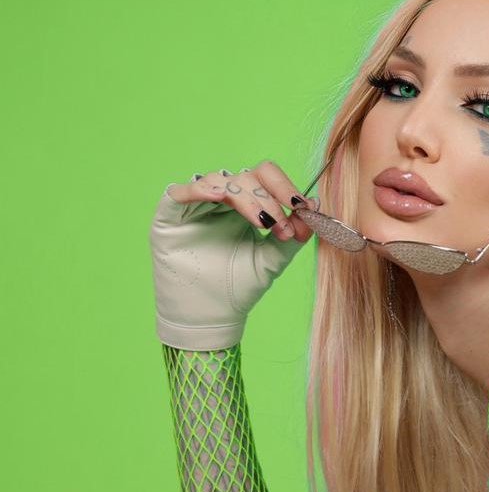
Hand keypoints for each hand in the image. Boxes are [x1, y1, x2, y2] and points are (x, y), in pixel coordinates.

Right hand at [150, 161, 313, 350]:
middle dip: (268, 197)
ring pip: (220, 180)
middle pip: (247, 176)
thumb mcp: (272, 259)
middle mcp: (221, 200)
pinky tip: (218, 196)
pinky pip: (180, 191)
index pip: (265, 178)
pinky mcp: (170, 216)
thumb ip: (293, 235)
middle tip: (279, 224)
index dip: (284, 186)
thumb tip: (314, 207)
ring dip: (246, 197)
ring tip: (261, 221)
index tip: (301, 206)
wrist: (210, 316)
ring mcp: (195, 206)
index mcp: (246, 205)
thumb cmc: (238, 287)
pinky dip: (200, 189)